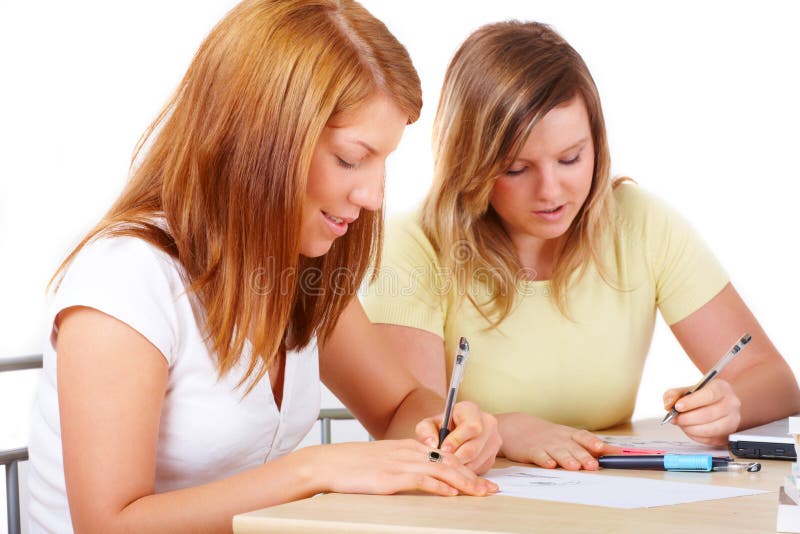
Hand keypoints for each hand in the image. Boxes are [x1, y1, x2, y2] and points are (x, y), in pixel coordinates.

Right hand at [309, 439, 497, 496]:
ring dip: (465, 483)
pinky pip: (421, 480)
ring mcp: (401, 463)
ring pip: (441, 470)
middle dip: (473, 477)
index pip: (445, 456)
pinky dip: (439, 486)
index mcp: (408, 447)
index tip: (481, 480)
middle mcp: (409, 452)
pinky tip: (451, 493)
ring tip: (481, 493)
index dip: (466, 468)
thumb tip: (421, 477)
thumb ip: (403, 465)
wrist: (330, 463)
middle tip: (492, 489)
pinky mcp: (392, 476)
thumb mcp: (384, 461)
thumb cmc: (354, 465)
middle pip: (449, 462)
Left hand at [414, 401, 500, 473]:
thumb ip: (426, 430)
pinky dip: (465, 473)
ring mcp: (494, 442)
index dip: (456, 440)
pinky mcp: (493, 458)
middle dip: (455, 458)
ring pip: (476, 462)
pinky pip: (480, 470)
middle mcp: (488, 424)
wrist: (454, 433)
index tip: (443, 449)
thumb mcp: (430, 424)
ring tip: (445, 466)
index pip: (471, 427)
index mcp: (472, 410)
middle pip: (474, 448)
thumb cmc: (442, 427)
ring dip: (459, 468)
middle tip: (441, 463)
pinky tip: (454, 469)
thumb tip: (432, 444)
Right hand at [495, 413, 621, 469]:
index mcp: (569, 435)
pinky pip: (538, 455)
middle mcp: (559, 439)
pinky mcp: (531, 451)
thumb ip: (589, 445)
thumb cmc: (547, 436)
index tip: (606, 449)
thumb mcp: (567, 437)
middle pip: (573, 447)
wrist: (516, 427)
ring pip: (558, 452)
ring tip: (574, 466)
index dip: (594, 443)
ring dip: (567, 459)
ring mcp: (545, 444)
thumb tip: (617, 452)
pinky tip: (549, 464)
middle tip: (593, 465)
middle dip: (584, 456)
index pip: (584, 437)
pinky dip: (544, 459)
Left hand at [663, 378, 741, 445]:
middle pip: (709, 414)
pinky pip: (710, 440)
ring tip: (682, 423)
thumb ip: (673, 395)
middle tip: (675, 418)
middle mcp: (731, 403)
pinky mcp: (728, 435)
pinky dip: (695, 436)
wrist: (714, 406)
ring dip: (690, 428)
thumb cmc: (699, 398)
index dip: (691, 402)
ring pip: (710, 429)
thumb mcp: (684, 390)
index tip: (678, 406)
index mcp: (721, 388)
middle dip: (687, 418)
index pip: (709, 395)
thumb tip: (669, 405)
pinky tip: (689, 429)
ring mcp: (732, 421)